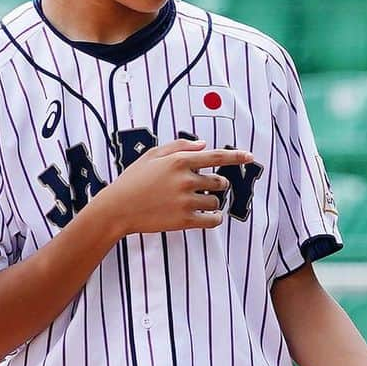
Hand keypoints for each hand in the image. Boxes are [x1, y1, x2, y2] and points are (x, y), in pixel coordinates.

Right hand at [95, 139, 252, 236]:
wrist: (116, 209)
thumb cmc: (133, 180)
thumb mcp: (152, 155)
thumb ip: (179, 146)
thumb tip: (204, 145)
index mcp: (179, 161)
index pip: (216, 156)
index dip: (236, 156)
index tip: (250, 156)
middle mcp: (185, 180)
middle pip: (219, 182)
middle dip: (216, 185)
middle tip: (201, 187)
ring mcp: (185, 201)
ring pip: (216, 201)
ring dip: (212, 202)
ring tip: (195, 202)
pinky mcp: (184, 220)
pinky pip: (212, 220)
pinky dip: (215, 218)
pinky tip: (211, 217)